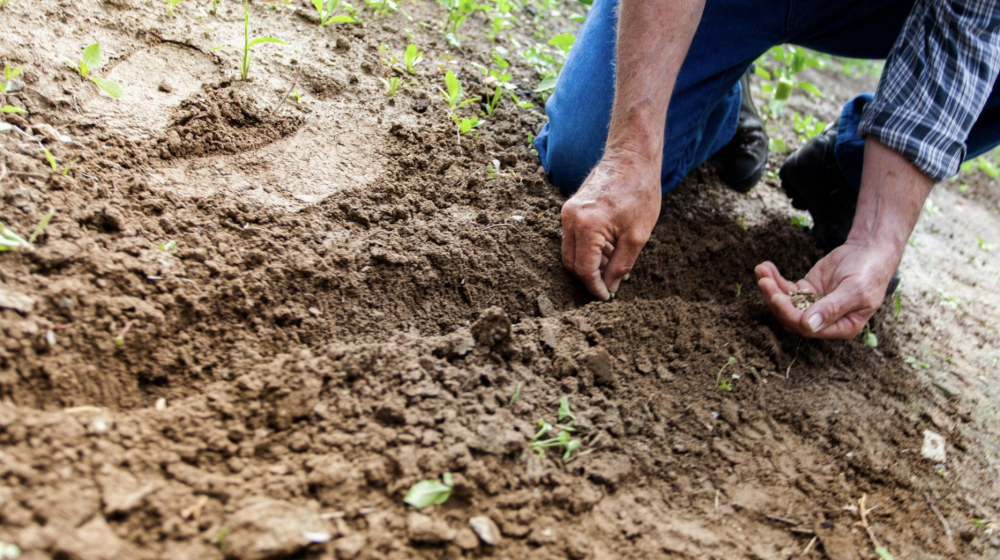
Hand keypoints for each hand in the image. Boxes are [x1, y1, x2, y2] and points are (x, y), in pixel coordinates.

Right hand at [561, 154, 661, 299]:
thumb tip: (610, 287)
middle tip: (610, 286)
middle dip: (589, 278)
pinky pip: (573, 238)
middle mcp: (570, 219)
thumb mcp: (637, 236)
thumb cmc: (639, 192)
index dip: (595, 287)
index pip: (584, 269)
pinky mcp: (571, 208)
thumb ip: (621, 266)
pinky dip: (588, 249)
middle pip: (571, 263)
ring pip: (571, 251)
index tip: (606, 298)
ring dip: (589, 264)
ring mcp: (568, 212)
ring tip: (614, 266)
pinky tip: (609, 250)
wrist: (632, 157)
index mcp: (587, 226)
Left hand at [755, 241, 897, 338]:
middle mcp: (824, 320)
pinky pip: (786, 288)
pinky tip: (765, 267)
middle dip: (775, 300)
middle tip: (764, 281)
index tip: (777, 297)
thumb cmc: (869, 273)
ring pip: (785, 303)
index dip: (790, 314)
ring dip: (770, 288)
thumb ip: (832, 308)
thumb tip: (809, 326)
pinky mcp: (806, 290)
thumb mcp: (855, 291)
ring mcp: (813, 305)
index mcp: (841, 327)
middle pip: (791, 317)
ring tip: (761, 270)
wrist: (869, 251)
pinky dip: (774, 279)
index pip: (808, 328)